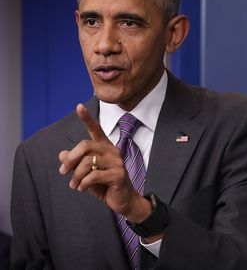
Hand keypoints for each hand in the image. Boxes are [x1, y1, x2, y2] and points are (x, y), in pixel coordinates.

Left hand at [58, 103, 150, 221]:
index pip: (96, 129)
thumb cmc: (105, 184)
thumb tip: (61, 154)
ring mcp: (117, 162)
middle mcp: (112, 150)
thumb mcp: (86, 173)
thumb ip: (76, 163)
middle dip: (71, 159)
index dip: (87, 118)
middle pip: (86, 145)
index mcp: (105, 147)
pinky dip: (83, 183)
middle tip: (63, 171)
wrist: (123, 200)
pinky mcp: (118, 174)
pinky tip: (82, 188)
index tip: (79, 106)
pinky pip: (94, 175)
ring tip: (73, 185)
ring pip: (88, 162)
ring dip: (76, 176)